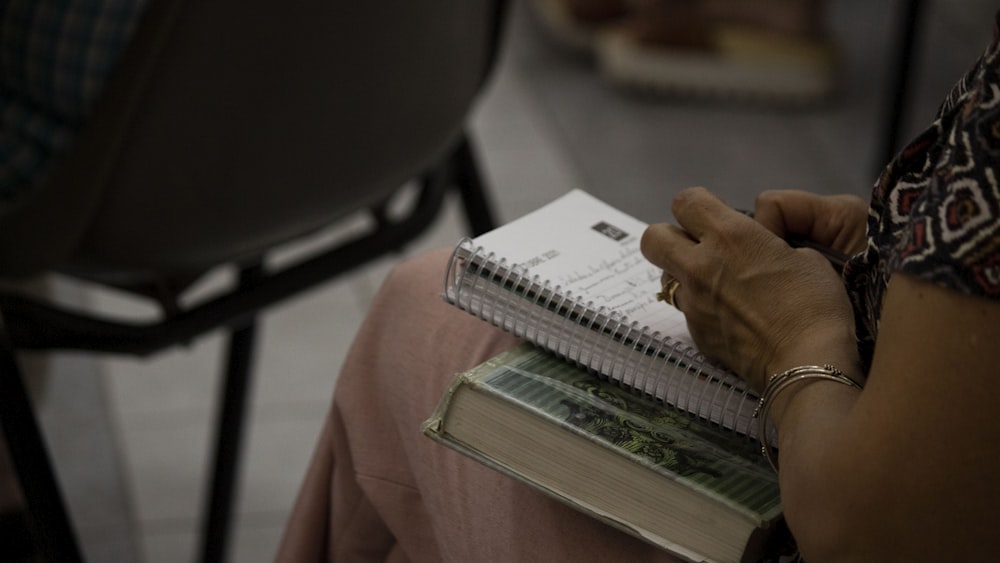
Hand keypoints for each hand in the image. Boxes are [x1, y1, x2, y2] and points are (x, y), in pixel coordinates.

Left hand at [640, 187, 859, 389]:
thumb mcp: (805, 256)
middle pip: (653, 238)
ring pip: (666, 277)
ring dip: (682, 273)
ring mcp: (694, 302)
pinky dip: (700, 307)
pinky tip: (729, 315)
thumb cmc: (816, 304)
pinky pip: (686, 310)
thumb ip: (768, 244)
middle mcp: (701, 265)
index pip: (686, 201)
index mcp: (729, 236)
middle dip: (670, 236)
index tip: (716, 215)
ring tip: (713, 282)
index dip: (698, 204)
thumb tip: (759, 250)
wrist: (807, 362)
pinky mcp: (696, 333)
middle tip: (697, 246)